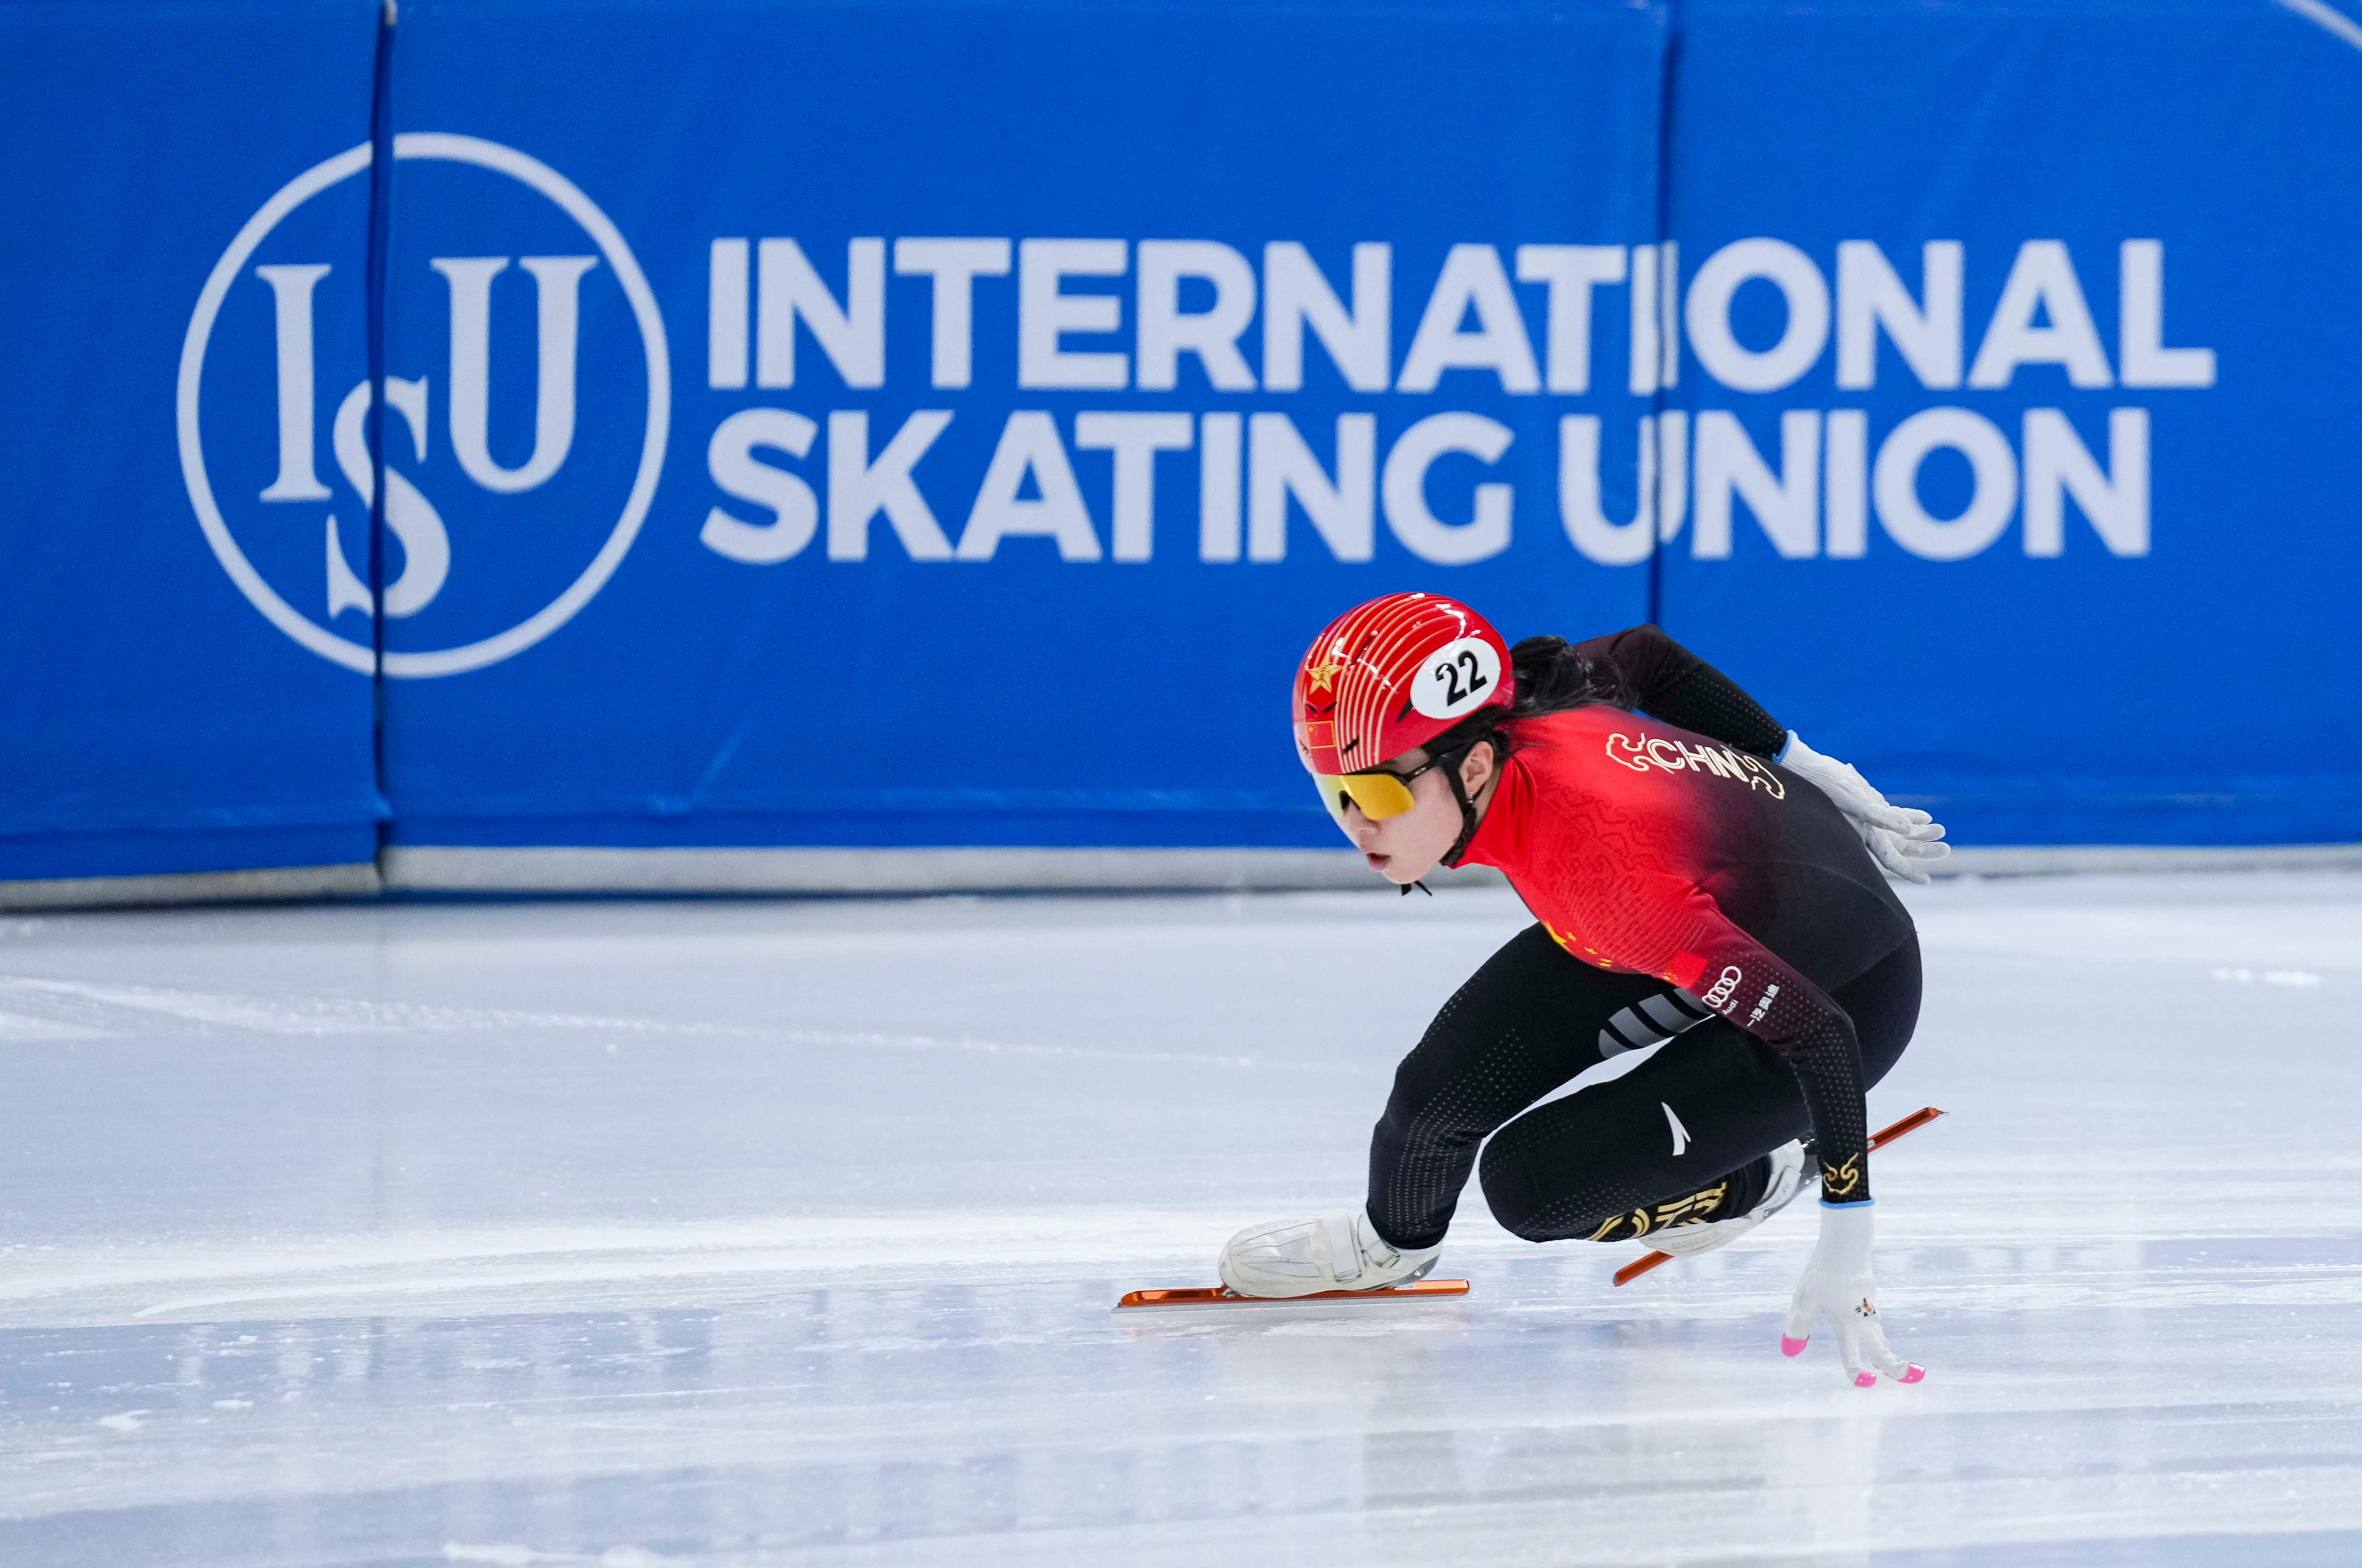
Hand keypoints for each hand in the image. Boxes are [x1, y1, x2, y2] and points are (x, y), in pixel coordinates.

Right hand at [1780, 733, 1950, 883]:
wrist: (1806, 769)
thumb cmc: (1826, 785)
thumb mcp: (1855, 800)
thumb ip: (1880, 816)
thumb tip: (1907, 828)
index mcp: (1864, 835)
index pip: (1891, 860)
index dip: (1909, 871)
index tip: (1926, 881)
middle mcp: (1867, 832)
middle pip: (1900, 847)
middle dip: (1923, 849)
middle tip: (1945, 848)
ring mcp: (1867, 820)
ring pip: (1898, 833)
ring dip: (1920, 833)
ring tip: (1941, 830)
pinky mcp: (1866, 806)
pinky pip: (1892, 816)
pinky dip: (1908, 817)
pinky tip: (1924, 817)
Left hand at [1783, 1201, 1924, 1387]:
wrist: (1846, 1245)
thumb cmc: (1824, 1273)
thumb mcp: (1805, 1300)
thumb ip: (1799, 1324)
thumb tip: (1791, 1350)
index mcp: (1847, 1325)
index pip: (1852, 1356)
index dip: (1857, 1372)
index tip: (1866, 1383)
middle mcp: (1862, 1321)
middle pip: (1881, 1349)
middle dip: (1894, 1366)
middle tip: (1911, 1377)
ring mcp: (1868, 1308)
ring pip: (1881, 1336)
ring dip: (1888, 1352)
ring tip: (1897, 1366)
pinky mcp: (1869, 1297)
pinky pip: (1876, 1322)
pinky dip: (1881, 1335)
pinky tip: (1877, 1334)